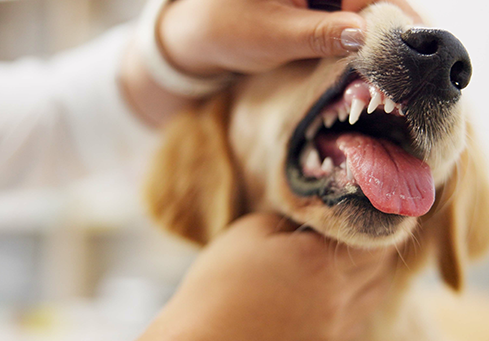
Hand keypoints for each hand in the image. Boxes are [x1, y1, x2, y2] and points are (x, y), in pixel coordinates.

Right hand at [129, 213, 395, 340]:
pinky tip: (337, 287)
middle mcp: (338, 298)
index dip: (376, 220)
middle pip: (381, 266)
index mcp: (320, 263)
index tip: (370, 206)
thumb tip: (312, 219)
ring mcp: (334, 327)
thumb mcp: (250, 232)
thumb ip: (289, 220)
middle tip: (362, 226)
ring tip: (353, 255)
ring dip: (372, 271)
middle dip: (376, 243)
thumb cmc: (220, 285)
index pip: (375, 238)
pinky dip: (359, 297)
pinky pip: (360, 316)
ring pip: (376, 293)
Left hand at [159, 0, 421, 75]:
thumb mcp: (274, 36)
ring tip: (399, 58)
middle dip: (390, 22)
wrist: (200, 36)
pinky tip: (371, 52)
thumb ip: (319, 34)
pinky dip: (358, 34)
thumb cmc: (228, 30)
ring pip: (358, 7)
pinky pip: (343, 16)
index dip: (394, 12)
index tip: (416, 38)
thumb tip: (364, 33)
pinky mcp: (313, 6)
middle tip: (415, 55)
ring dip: (377, 30)